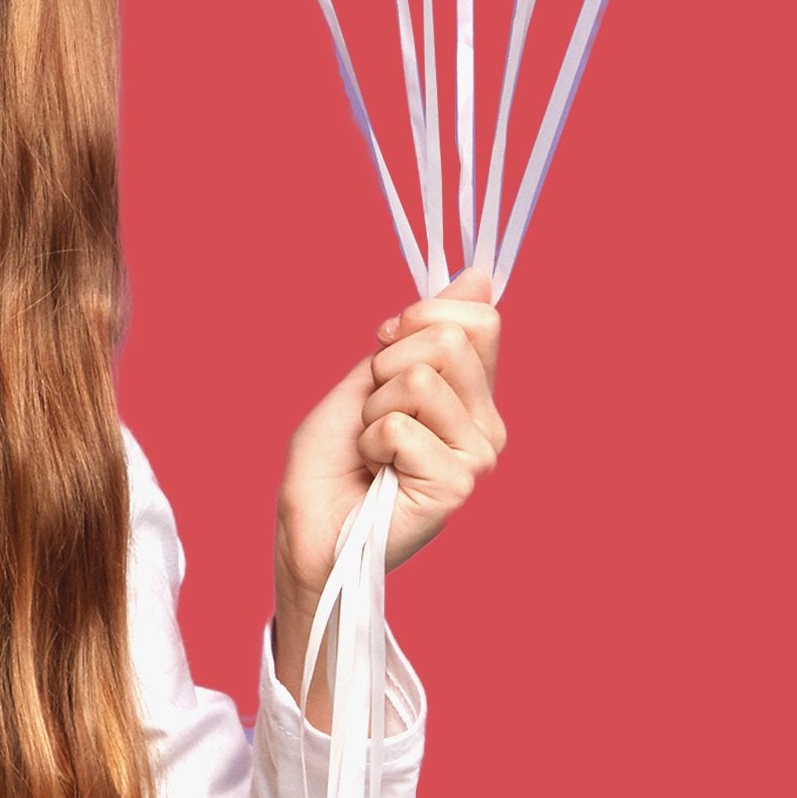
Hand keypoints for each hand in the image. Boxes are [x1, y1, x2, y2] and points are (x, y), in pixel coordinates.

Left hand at [268, 270, 505, 699]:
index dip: (418, 319)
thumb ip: (426, 329)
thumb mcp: (375, 374)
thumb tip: (480, 274)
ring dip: (374, 408)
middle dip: (387, 365)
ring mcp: (478, 458)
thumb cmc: (336, 457)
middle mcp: (487, 425)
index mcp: (473, 394)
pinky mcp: (457, 486)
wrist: (309, 523)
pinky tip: (376, 472)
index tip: (385, 344)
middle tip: (374, 412)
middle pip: (448, 340)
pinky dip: (370, 442)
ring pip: (420, 379)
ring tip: (373, 448)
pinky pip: (399, 425)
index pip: (478, 319)